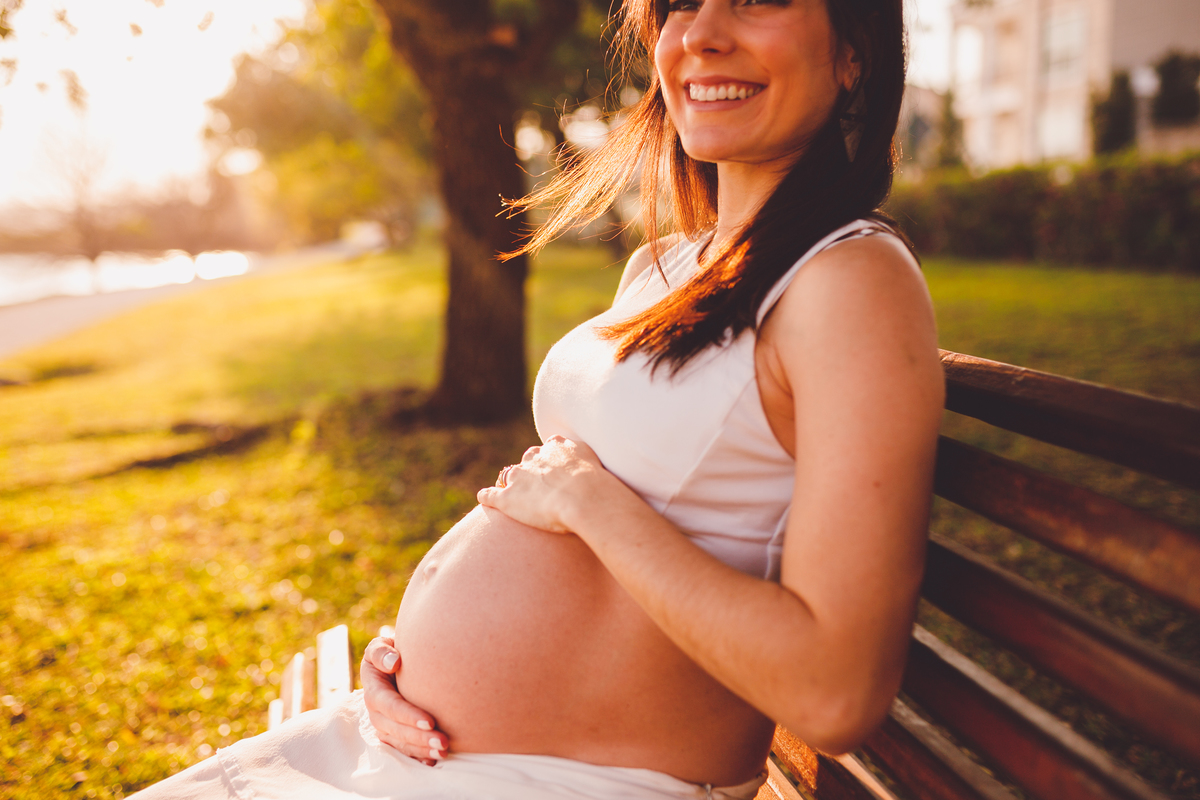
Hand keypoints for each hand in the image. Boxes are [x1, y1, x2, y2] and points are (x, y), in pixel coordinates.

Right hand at [360, 636, 447, 763]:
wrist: (393, 664)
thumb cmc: (391, 653)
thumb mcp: (381, 646)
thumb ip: (382, 651)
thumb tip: (393, 662)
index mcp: (373, 690)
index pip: (389, 705)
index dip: (407, 715)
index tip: (430, 720)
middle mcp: (376, 712)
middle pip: (395, 729)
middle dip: (418, 738)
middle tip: (443, 742)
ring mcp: (384, 725)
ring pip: (399, 742)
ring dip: (420, 749)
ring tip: (444, 751)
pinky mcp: (393, 734)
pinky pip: (403, 748)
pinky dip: (417, 756)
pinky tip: (433, 760)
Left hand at [477, 435, 615, 532]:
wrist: (584, 498)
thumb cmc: (599, 485)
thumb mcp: (599, 464)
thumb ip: (590, 461)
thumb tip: (595, 469)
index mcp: (557, 447)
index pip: (549, 450)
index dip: (551, 462)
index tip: (555, 472)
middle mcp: (536, 457)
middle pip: (529, 460)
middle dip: (531, 470)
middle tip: (537, 485)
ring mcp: (520, 477)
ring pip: (509, 476)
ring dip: (511, 483)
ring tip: (513, 493)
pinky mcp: (508, 498)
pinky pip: (491, 494)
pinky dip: (487, 496)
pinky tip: (484, 498)